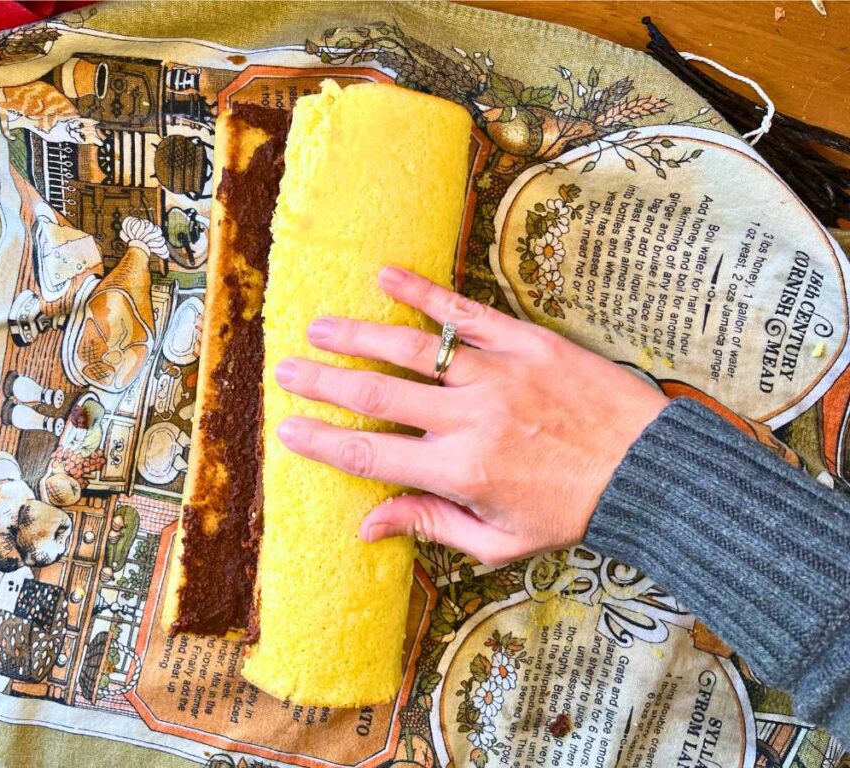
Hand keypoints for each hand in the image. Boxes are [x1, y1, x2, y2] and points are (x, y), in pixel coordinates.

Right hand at [274, 266, 667, 565]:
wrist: (649, 470)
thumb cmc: (572, 511)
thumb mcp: (500, 541)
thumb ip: (431, 524)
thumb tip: (366, 525)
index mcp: (461, 472)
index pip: (371, 455)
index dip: (322, 443)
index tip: (288, 430)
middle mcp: (470, 419)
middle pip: (376, 395)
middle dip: (323, 383)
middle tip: (285, 371)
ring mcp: (497, 374)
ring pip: (411, 348)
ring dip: (357, 336)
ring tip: (317, 327)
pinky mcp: (525, 342)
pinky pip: (464, 313)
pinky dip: (423, 293)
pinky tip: (385, 277)